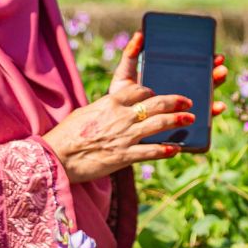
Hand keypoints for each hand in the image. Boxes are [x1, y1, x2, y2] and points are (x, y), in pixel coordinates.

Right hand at [42, 33, 195, 184]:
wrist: (57, 158)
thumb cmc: (67, 135)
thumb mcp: (86, 113)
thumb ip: (104, 108)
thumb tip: (113, 107)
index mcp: (110, 102)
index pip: (139, 90)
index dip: (151, 91)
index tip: (157, 95)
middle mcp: (120, 116)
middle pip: (155, 104)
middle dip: (174, 101)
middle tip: (188, 101)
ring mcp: (124, 136)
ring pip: (158, 124)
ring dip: (177, 120)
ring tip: (191, 119)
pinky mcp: (124, 156)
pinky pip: (151, 152)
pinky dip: (165, 150)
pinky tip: (176, 149)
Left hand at [108, 33, 230, 117]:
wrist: (117, 123)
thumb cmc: (122, 97)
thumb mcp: (125, 74)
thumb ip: (131, 56)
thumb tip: (139, 34)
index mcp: (169, 78)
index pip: (190, 67)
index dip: (203, 59)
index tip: (212, 53)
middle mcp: (179, 93)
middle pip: (202, 80)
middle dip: (214, 72)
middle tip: (220, 65)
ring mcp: (182, 108)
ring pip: (205, 97)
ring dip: (216, 87)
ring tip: (221, 77)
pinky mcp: (183, 124)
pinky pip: (200, 118)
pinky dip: (212, 112)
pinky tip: (218, 106)